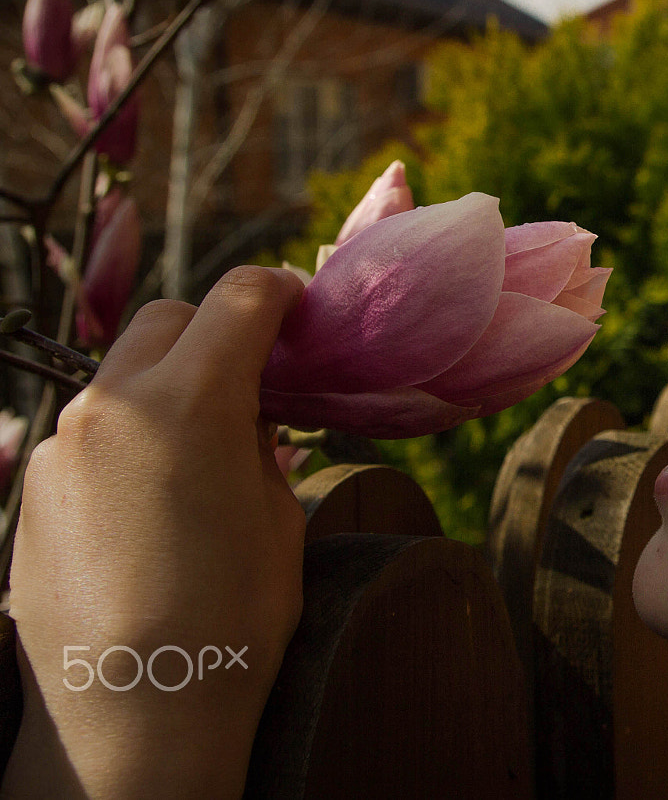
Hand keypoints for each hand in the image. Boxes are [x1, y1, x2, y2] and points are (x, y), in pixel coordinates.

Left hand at [1, 266, 306, 799]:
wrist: (134, 712)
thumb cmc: (230, 619)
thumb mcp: (277, 518)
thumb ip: (260, 446)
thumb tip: (249, 419)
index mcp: (191, 401)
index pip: (239, 299)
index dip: (277, 293)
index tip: (297, 306)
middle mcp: (114, 407)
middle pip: (168, 321)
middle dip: (214, 333)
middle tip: (254, 376)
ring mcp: (61, 448)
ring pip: (121, 378)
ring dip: (165, 390)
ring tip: (200, 456)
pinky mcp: (33, 491)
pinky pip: (90, 438)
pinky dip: (127, 444)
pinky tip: (152, 506)